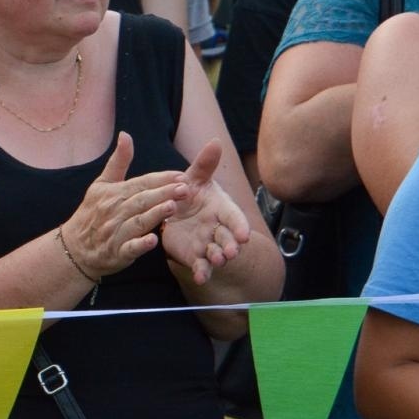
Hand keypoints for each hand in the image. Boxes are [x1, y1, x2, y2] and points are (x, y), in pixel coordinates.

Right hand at [61, 132, 186, 278]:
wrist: (74, 247)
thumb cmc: (92, 212)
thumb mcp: (102, 184)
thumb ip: (118, 161)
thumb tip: (126, 134)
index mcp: (114, 193)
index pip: (141, 183)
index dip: (161, 179)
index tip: (180, 175)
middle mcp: (115, 211)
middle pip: (142, 200)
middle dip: (164, 193)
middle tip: (185, 188)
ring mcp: (115, 232)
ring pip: (138, 222)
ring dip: (155, 214)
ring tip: (173, 206)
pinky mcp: (117, 252)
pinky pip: (129, 248)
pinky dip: (140, 245)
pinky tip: (153, 241)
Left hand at [160, 140, 251, 283]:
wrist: (174, 212)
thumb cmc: (189, 192)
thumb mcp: (194, 177)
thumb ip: (204, 164)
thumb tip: (215, 141)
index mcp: (221, 208)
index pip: (234, 217)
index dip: (239, 225)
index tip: (244, 235)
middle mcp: (218, 227)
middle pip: (227, 237)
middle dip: (230, 245)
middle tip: (232, 252)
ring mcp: (207, 243)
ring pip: (216, 253)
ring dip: (218, 258)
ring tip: (218, 261)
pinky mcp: (195, 256)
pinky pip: (200, 266)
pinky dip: (202, 272)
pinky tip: (200, 277)